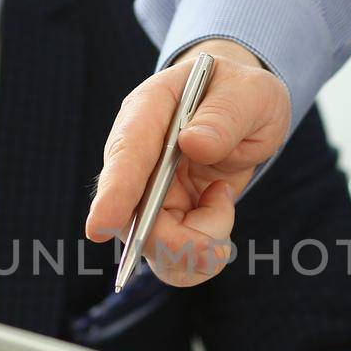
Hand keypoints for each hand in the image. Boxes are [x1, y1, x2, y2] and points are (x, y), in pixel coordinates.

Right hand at [86, 38, 290, 285]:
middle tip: (221, 226)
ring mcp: (148, 192)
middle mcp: (139, 158)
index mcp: (148, 112)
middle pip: (132, 217)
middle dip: (177, 240)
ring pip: (156, 247)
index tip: (101, 228)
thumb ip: (224, 115)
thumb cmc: (240, 93)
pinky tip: (220, 206)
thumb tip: (193, 143)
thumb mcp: (249, 93)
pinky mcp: (166, 217)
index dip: (114, 194)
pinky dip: (206, 249)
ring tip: (223, 198)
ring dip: (198, 246)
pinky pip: (176, 257)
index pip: (126, 155)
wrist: (244, 110)